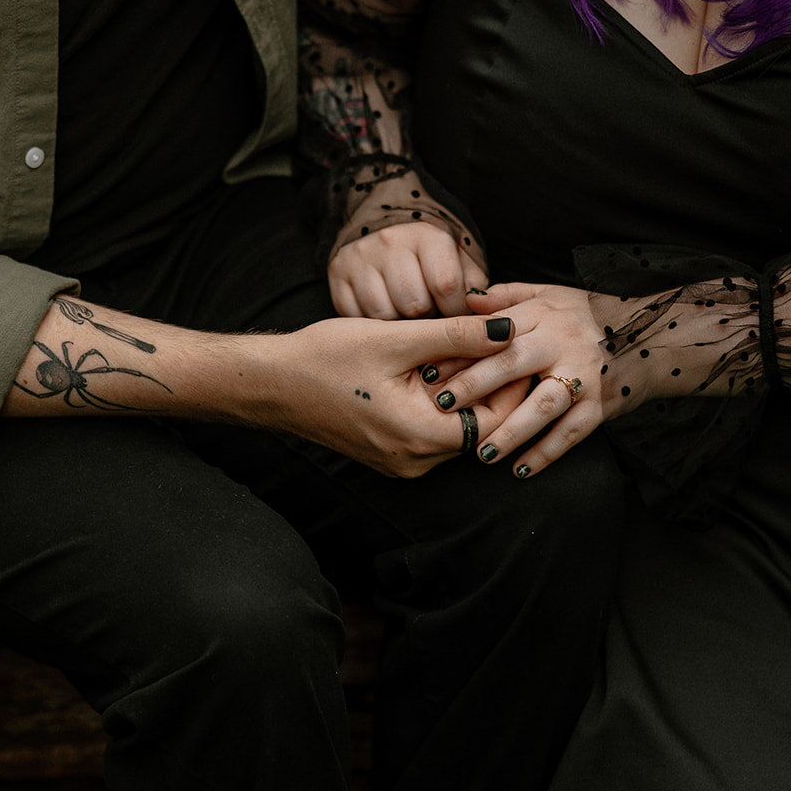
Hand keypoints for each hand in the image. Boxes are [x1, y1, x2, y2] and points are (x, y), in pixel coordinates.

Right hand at [264, 312, 515, 477]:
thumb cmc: (325, 359)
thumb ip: (456, 335)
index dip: (510, 382)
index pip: (494, 420)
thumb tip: (508, 329)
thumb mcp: (396, 339)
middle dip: (487, 383)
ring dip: (462, 390)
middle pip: (477, 426)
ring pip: (454, 426)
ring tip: (460, 349)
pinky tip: (430, 366)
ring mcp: (400, 460)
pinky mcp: (389, 451)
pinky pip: (430, 428)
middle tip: (494, 342)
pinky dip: (438, 400)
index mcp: (419, 438)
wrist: (272, 383)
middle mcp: (413, 461)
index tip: (519, 347)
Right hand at [329, 221, 489, 319]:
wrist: (382, 230)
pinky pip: (357, 316)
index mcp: (427, 236)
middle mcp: (390, 241)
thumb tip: (489, 325)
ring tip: (406, 320)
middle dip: (426, 321)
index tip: (456, 320)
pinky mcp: (337, 274)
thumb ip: (477, 291)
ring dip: (399, 327)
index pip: (447, 286)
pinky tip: (383, 319)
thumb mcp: (462, 266)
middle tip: (429, 320)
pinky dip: (372, 325)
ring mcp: (360, 257)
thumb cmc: (432, 261)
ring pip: (384, 315)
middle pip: (414, 304)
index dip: (456, 313)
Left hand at [430, 283, 607, 476]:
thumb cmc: (581, 317)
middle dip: (476, 386)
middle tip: (443, 406)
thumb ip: (505, 299)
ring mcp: (584, 376)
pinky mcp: (600, 405)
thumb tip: (464, 300)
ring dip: (512, 431)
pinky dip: (546, 453)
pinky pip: (571, 433)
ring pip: (544, 405)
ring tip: (483, 452)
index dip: (461, 353)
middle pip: (514, 364)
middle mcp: (563, 343)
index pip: (495, 335)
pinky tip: (520, 470)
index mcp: (543, 316)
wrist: (645, 336)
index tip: (429, 372)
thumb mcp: (545, 295)